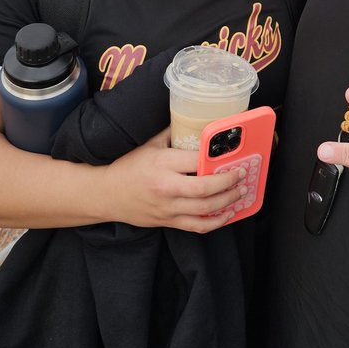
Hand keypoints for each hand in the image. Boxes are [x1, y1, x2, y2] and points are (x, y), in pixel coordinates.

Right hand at [104, 126, 245, 231]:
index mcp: (162, 163)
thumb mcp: (149, 144)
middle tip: (242, 174)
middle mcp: (166, 187)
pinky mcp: (168, 222)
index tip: (232, 155)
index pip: (197, 161)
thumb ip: (173, 133)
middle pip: (205, 188)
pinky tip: (227, 214)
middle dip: (229, 182)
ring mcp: (167, 207)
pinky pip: (196, 226)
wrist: (106, 195)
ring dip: (228, 202)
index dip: (218, 159)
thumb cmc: (128, 166)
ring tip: (241, 192)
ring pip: (205, 209)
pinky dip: (215, 222)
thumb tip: (195, 121)